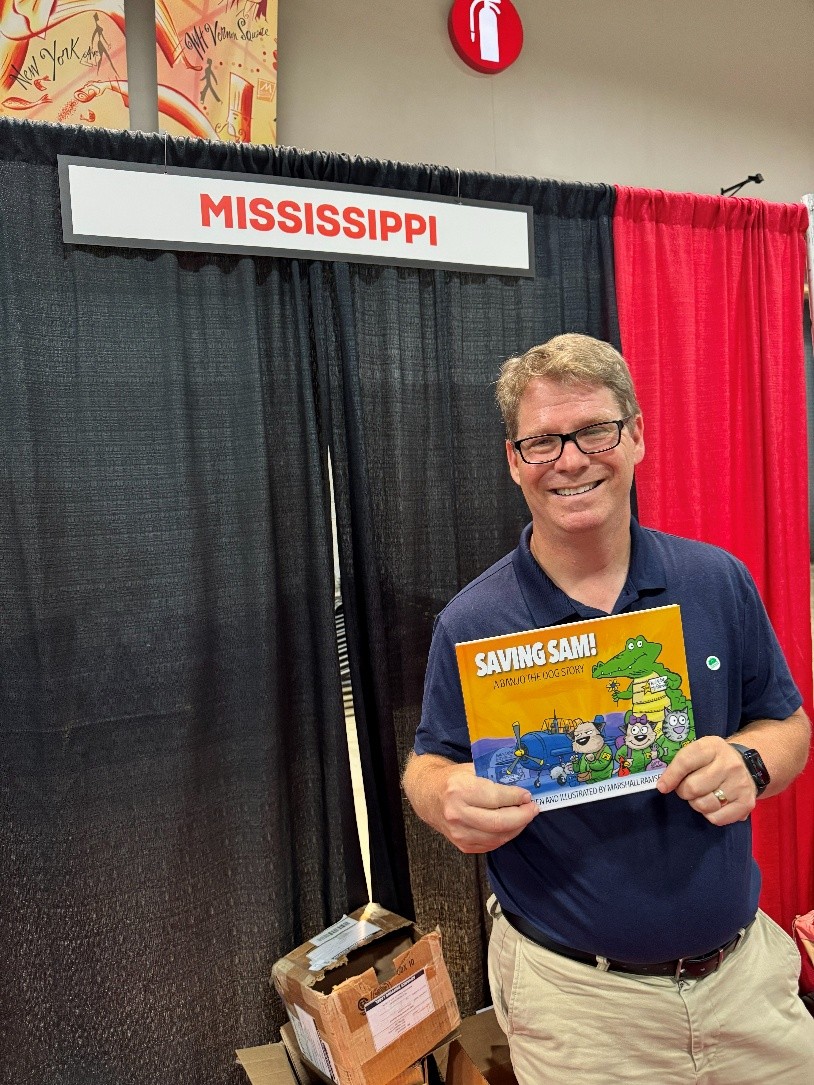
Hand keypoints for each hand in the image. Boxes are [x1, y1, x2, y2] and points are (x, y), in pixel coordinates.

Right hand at [424, 762, 538, 853]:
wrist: (427, 795)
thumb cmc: (452, 780)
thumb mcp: (471, 769)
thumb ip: (494, 777)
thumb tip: (521, 786)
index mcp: (459, 790)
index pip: (496, 798)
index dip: (516, 797)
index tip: (527, 795)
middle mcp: (457, 814)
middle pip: (499, 822)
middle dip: (522, 816)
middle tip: (533, 808)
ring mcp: (459, 833)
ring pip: (498, 837)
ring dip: (517, 827)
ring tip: (524, 816)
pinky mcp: (463, 845)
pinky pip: (492, 844)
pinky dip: (505, 835)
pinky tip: (511, 825)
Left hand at [656, 736, 755, 824]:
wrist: (748, 765)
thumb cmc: (714, 759)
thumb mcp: (699, 751)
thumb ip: (681, 764)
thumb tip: (663, 785)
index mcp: (713, 747)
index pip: (685, 762)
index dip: (670, 777)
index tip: (662, 786)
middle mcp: (729, 765)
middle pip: (693, 788)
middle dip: (684, 792)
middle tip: (688, 789)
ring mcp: (740, 784)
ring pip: (704, 805)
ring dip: (697, 804)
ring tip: (702, 796)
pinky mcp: (747, 803)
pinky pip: (716, 818)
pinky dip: (710, 815)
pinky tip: (714, 805)